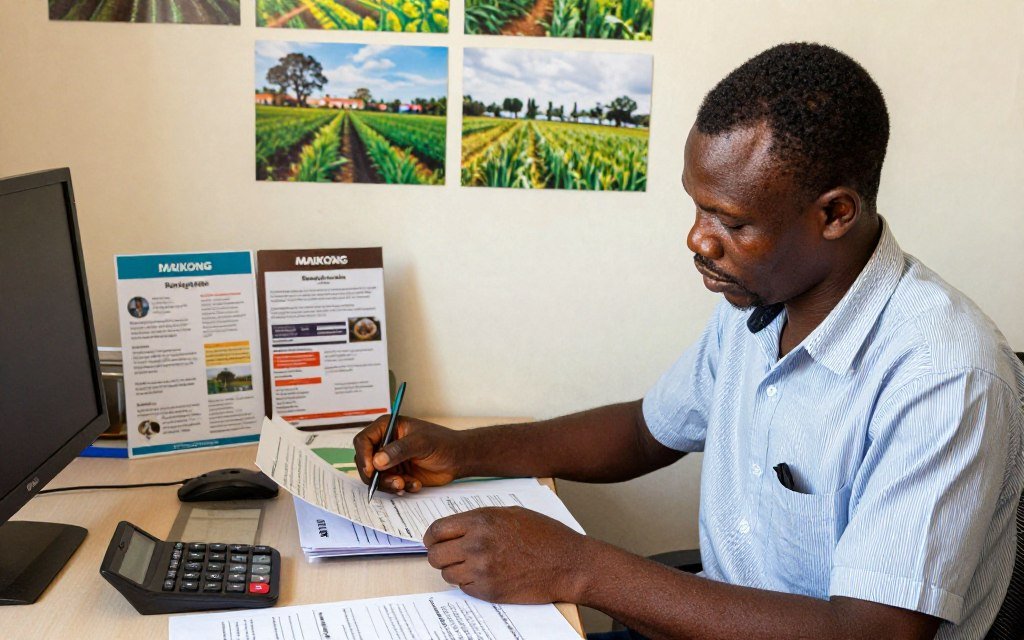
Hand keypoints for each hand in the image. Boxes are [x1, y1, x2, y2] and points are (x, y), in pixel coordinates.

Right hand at [353, 415, 464, 493]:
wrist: (458, 459)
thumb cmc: (443, 443)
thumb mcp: (421, 443)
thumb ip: (399, 450)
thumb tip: (377, 461)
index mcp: (386, 427)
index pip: (363, 440)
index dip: (364, 456)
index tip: (372, 470)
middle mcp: (384, 444)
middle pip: (365, 462)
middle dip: (377, 475)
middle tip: (395, 482)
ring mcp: (390, 460)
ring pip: (375, 477)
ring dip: (389, 484)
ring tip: (406, 484)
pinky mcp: (396, 474)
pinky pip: (388, 485)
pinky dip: (399, 488)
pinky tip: (415, 485)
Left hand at [423, 506, 587, 603]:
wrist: (568, 563)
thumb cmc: (545, 535)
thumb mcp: (511, 513)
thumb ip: (480, 518)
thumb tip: (456, 526)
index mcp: (481, 521)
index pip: (437, 530)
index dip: (431, 537)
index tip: (433, 541)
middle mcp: (477, 544)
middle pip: (435, 555)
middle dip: (439, 555)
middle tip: (449, 555)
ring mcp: (482, 570)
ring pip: (447, 574)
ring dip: (455, 570)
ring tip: (471, 565)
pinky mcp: (489, 591)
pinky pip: (464, 588)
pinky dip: (469, 583)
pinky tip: (485, 575)